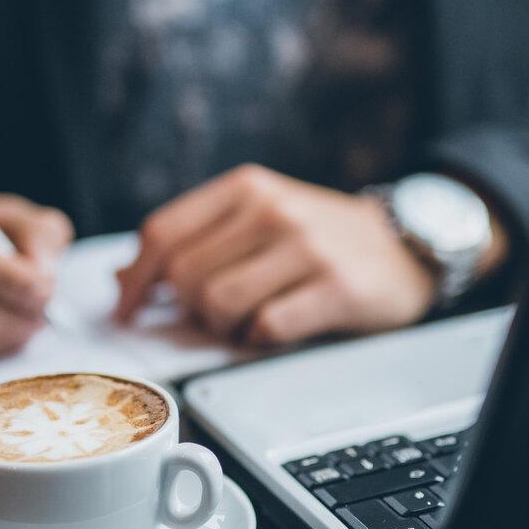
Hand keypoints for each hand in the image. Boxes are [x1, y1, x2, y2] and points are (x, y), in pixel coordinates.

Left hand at [114, 164, 436, 345]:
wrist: (404, 247)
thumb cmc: (321, 239)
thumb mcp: (258, 219)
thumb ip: (196, 241)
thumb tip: (124, 279)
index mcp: (245, 187)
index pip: (163, 232)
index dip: (136, 280)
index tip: (129, 310)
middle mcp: (272, 210)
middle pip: (185, 276)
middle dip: (190, 309)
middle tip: (216, 316)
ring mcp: (305, 247)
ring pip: (219, 303)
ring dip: (224, 328)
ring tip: (248, 322)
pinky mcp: (335, 287)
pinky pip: (267, 328)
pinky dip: (260, 341)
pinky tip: (277, 329)